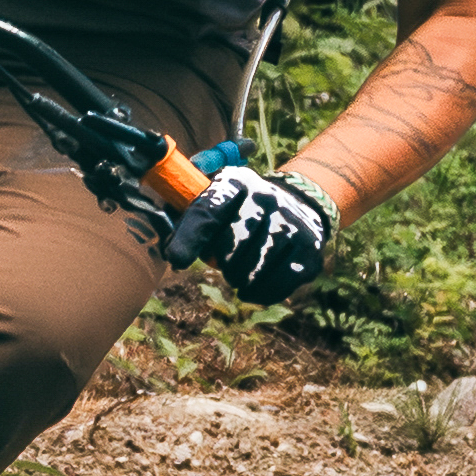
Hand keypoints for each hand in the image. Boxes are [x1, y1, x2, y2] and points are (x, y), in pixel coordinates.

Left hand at [177, 159, 337, 303]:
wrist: (299, 203)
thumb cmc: (240, 206)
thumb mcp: (214, 194)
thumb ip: (185, 210)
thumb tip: (167, 248)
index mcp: (236, 182)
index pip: (208, 211)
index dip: (190, 236)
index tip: (176, 259)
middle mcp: (267, 198)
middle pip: (229, 251)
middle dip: (221, 261)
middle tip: (225, 256)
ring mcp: (291, 225)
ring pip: (251, 273)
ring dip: (238, 278)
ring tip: (240, 268)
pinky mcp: (309, 251)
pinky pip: (274, 287)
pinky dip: (258, 293)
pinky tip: (252, 286)